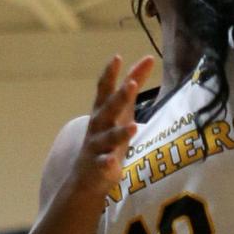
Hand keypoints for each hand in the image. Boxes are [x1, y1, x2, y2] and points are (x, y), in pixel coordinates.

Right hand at [68, 54, 156, 200]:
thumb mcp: (121, 110)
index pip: (104, 89)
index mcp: (102, 111)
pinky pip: (103, 165)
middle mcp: (98, 126)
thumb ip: (132, 84)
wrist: (86, 177)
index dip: (110, 74)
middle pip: (108, 109)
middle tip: (132, 84)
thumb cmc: (107, 136)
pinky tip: (113, 162)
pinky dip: (107, 163)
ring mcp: (97, 147)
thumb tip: (148, 59)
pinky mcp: (99, 168)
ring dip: (119, 133)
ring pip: (108, 138)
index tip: (117, 57)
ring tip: (133, 127)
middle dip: (119, 97)